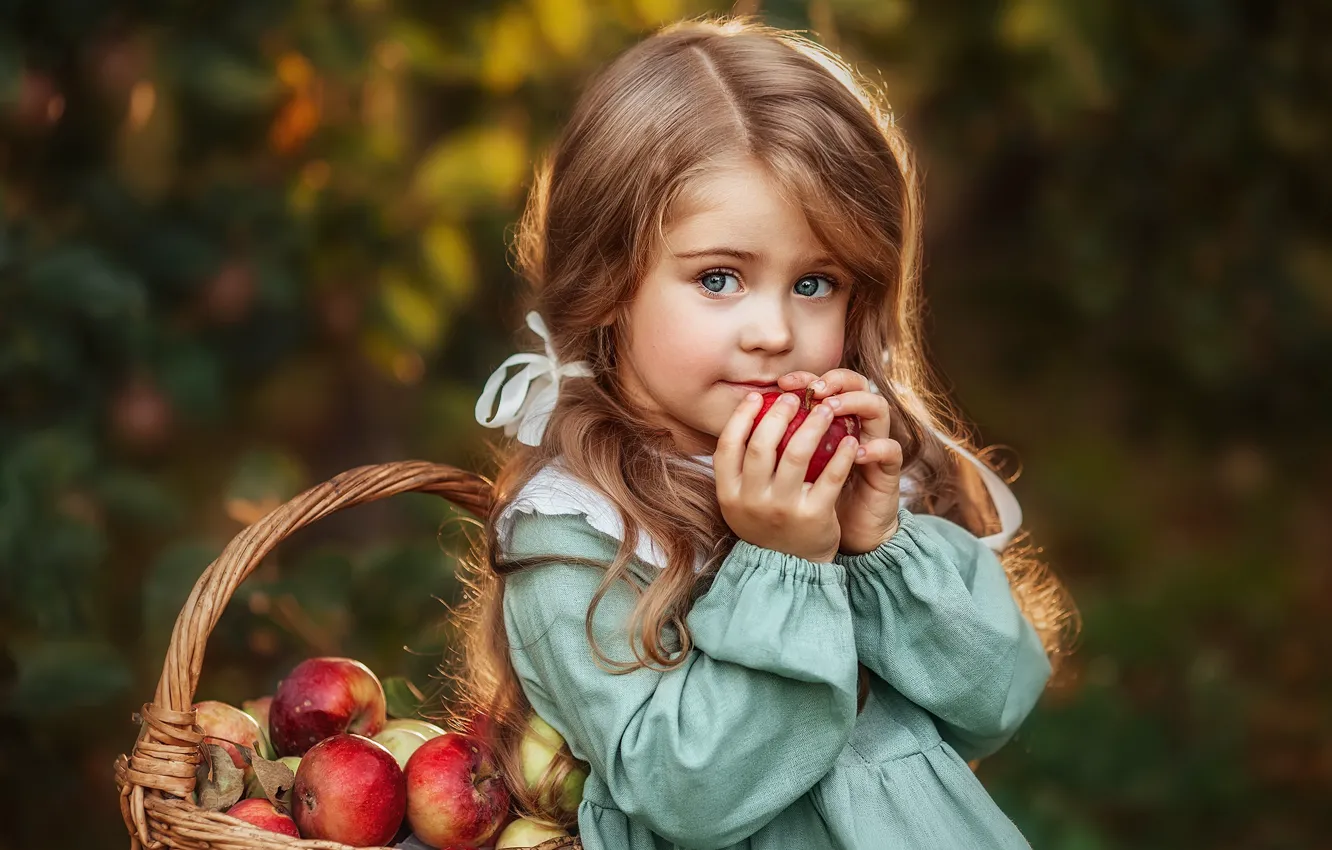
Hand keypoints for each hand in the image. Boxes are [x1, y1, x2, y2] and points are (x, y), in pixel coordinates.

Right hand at [714, 390, 860, 562]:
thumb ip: (741, 468)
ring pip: (797, 454)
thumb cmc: (767, 523)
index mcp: (729, 494)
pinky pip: (830, 476)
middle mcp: (752, 501)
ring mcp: (783, 509)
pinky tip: (850, 439)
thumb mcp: (741, 502)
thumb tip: (749, 415)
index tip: (757, 397)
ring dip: (813, 425)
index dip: (740, 417)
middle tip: (794, 398)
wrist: (791, 568)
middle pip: (761, 446)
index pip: (727, 447)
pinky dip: (842, 454)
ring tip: (826, 409)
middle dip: (778, 414)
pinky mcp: (814, 516)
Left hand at [778, 369, 902, 554]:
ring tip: (830, 409)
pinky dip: (873, 448)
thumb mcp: (796, 468)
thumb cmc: (813, 498)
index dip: (807, 377)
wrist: (851, 532)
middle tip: (811, 389)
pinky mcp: (889, 469)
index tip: (782, 383)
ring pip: (876, 407)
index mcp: (834, 418)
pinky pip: (889, 450)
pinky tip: (854, 450)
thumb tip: (744, 416)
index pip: (826, 382)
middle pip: (855, 383)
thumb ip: (781, 442)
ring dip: (853, 404)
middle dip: (832, 381)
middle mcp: (858, 423)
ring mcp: (878, 442)